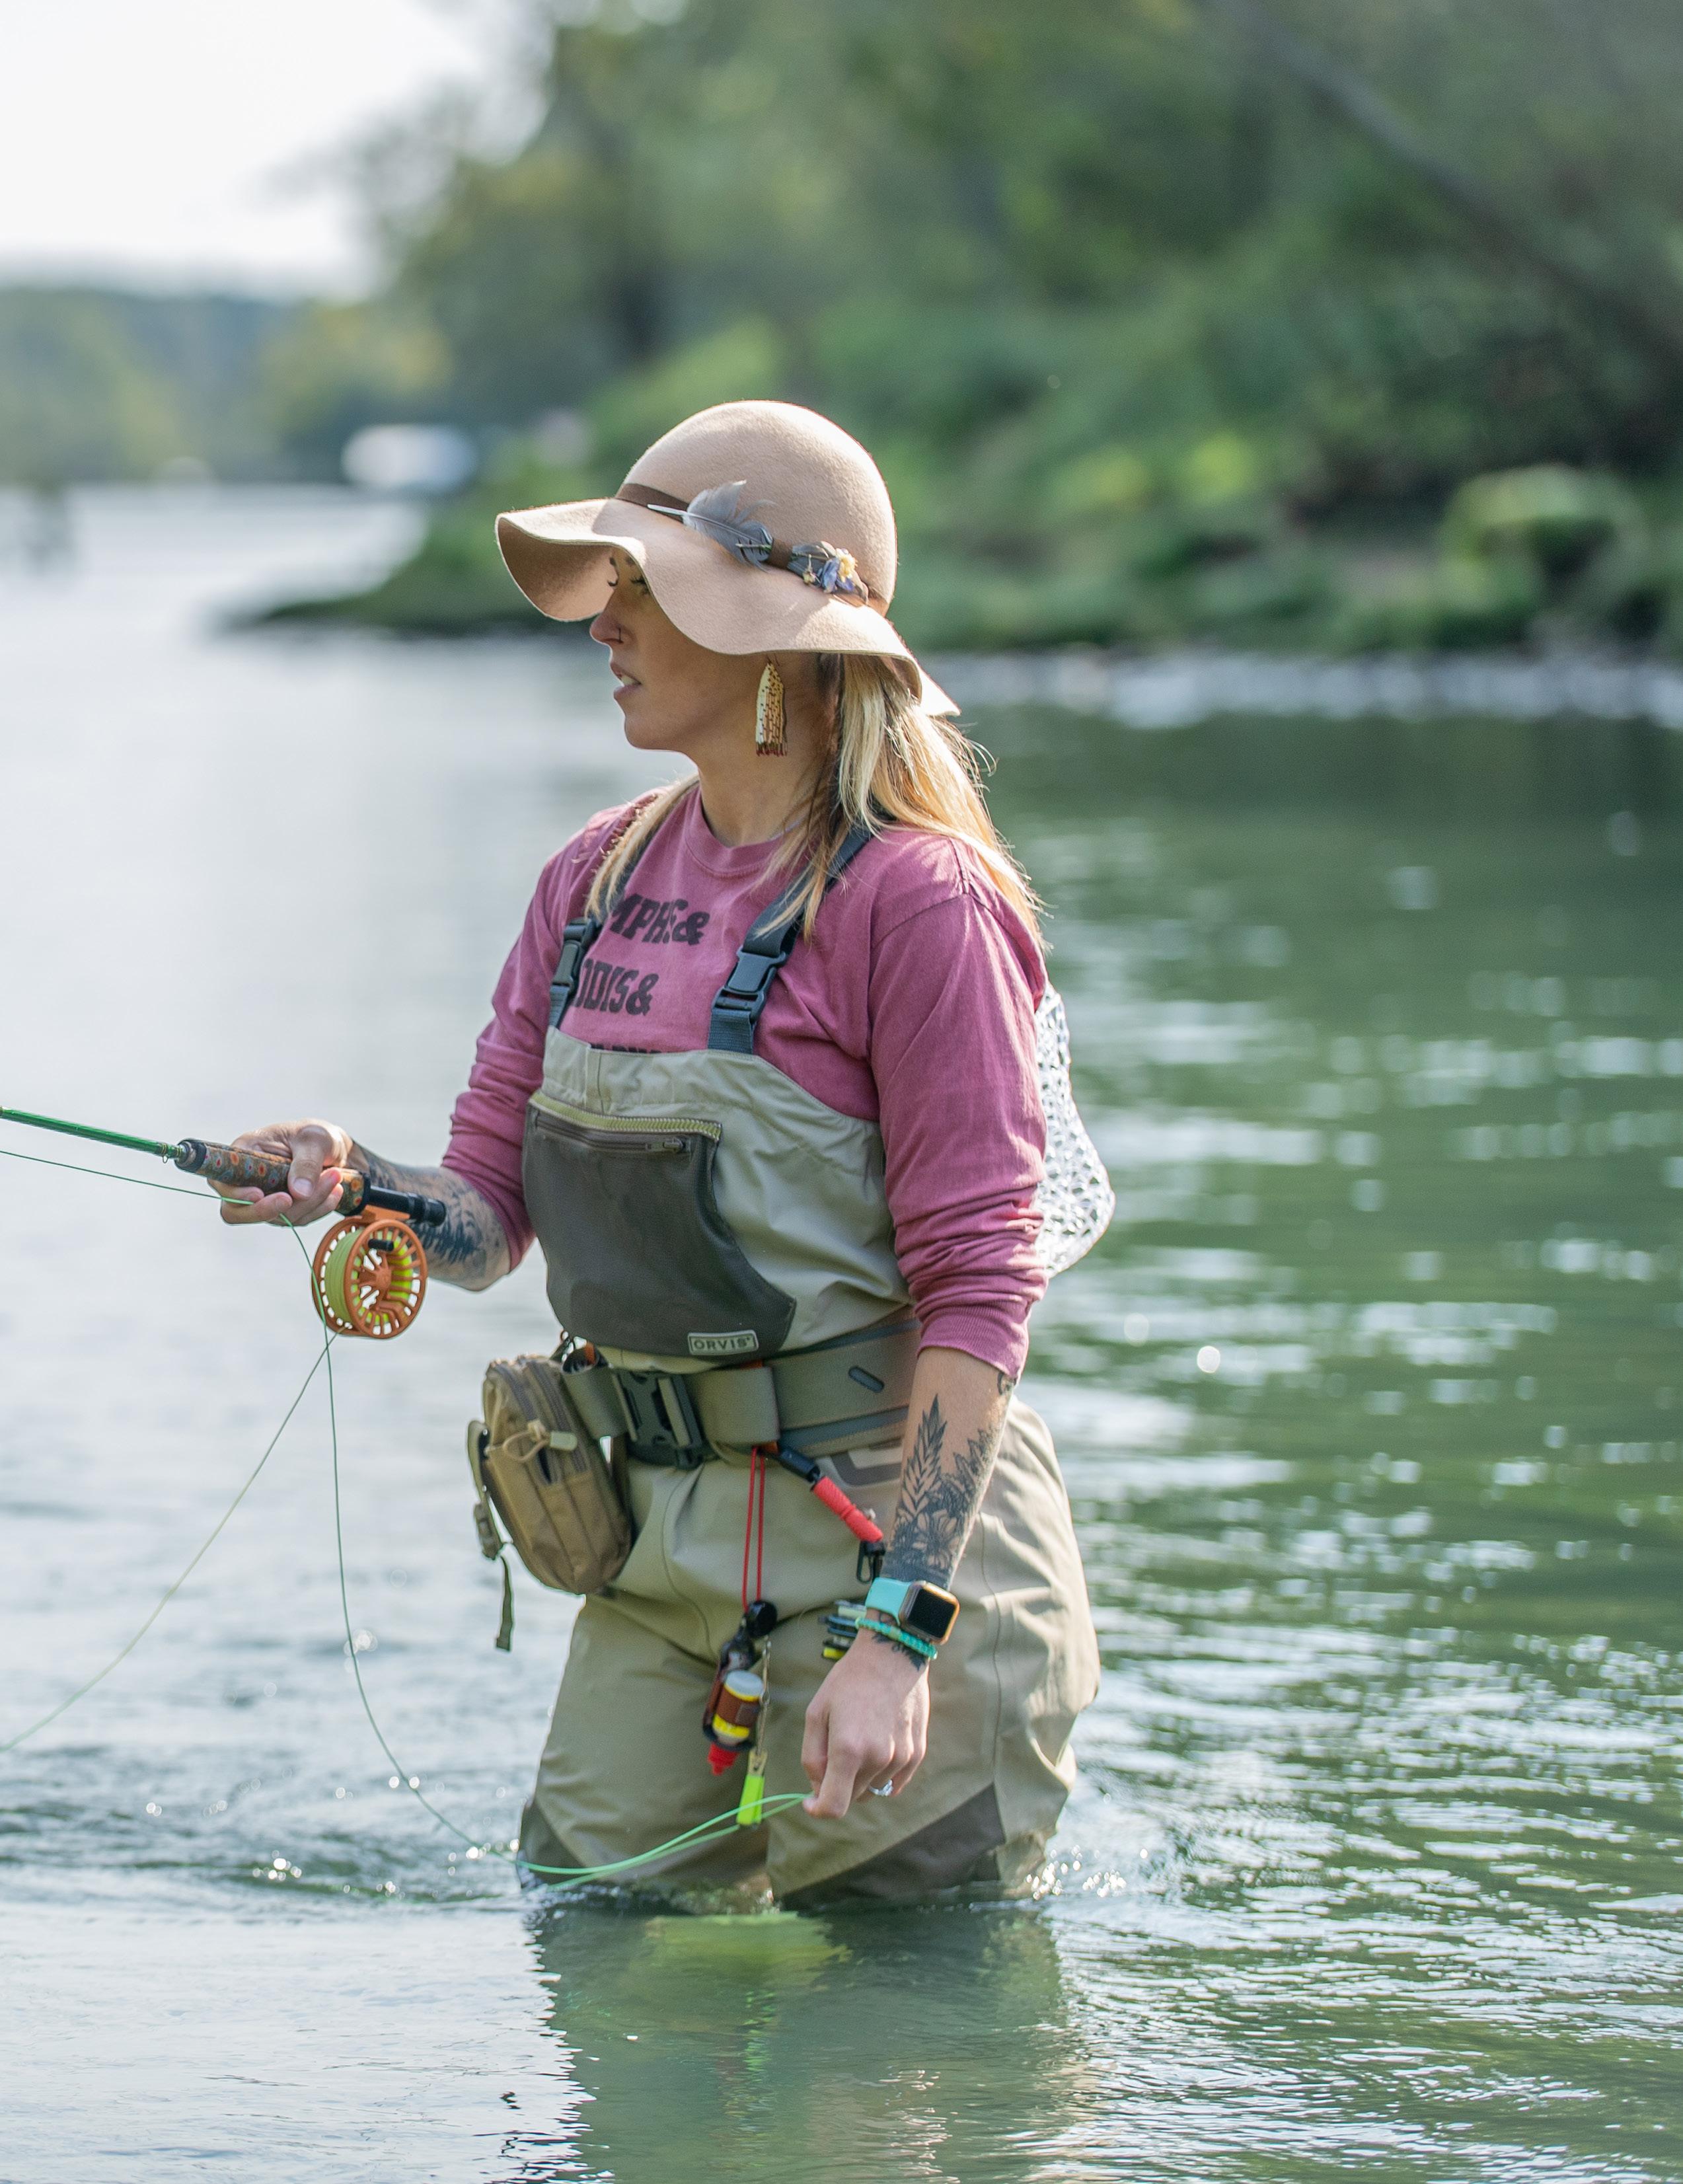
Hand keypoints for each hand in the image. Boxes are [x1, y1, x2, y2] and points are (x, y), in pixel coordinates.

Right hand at [214, 1118, 355, 1227]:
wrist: (335, 1150)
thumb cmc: (318, 1136)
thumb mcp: (316, 1140)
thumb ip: (307, 1164)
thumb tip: (298, 1193)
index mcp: (245, 1151)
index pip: (223, 1180)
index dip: (234, 1193)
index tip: (258, 1194)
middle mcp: (247, 1178)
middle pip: (237, 1211)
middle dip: (268, 1210)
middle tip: (296, 1198)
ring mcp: (263, 1197)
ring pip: (275, 1217)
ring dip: (308, 1204)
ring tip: (335, 1177)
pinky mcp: (281, 1210)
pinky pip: (295, 1220)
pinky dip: (318, 1209)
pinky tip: (335, 1191)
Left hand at [801, 1634, 929, 1817]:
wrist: (893, 1655)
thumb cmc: (849, 1681)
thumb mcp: (817, 1713)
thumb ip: (813, 1757)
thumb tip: (818, 1789)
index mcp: (848, 1750)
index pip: (834, 1806)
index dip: (818, 1809)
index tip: (810, 1801)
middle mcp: (878, 1759)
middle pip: (852, 1797)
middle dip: (838, 1785)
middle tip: (834, 1751)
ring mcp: (901, 1758)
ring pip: (873, 1789)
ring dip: (860, 1776)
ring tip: (860, 1738)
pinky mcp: (917, 1754)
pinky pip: (894, 1783)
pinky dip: (881, 1774)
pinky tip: (877, 1745)